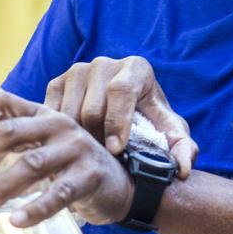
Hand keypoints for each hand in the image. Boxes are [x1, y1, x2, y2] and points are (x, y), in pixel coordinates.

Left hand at [0, 90, 133, 227]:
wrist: (121, 184)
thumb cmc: (70, 165)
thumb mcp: (43, 146)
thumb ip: (13, 147)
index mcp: (41, 112)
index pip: (1, 99)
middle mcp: (58, 123)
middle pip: (9, 132)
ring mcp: (76, 148)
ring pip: (30, 164)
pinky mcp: (90, 176)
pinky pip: (59, 193)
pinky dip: (35, 209)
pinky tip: (17, 221)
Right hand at [45, 56, 197, 178]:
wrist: (125, 110)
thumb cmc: (150, 122)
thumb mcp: (170, 134)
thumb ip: (182, 149)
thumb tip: (182, 170)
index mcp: (136, 68)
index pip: (121, 91)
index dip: (117, 123)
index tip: (116, 151)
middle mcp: (105, 63)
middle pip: (92, 107)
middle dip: (97, 139)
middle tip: (103, 160)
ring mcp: (78, 70)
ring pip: (68, 113)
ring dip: (76, 139)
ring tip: (89, 155)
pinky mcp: (57, 82)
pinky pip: (50, 112)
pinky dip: (58, 133)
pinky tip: (70, 146)